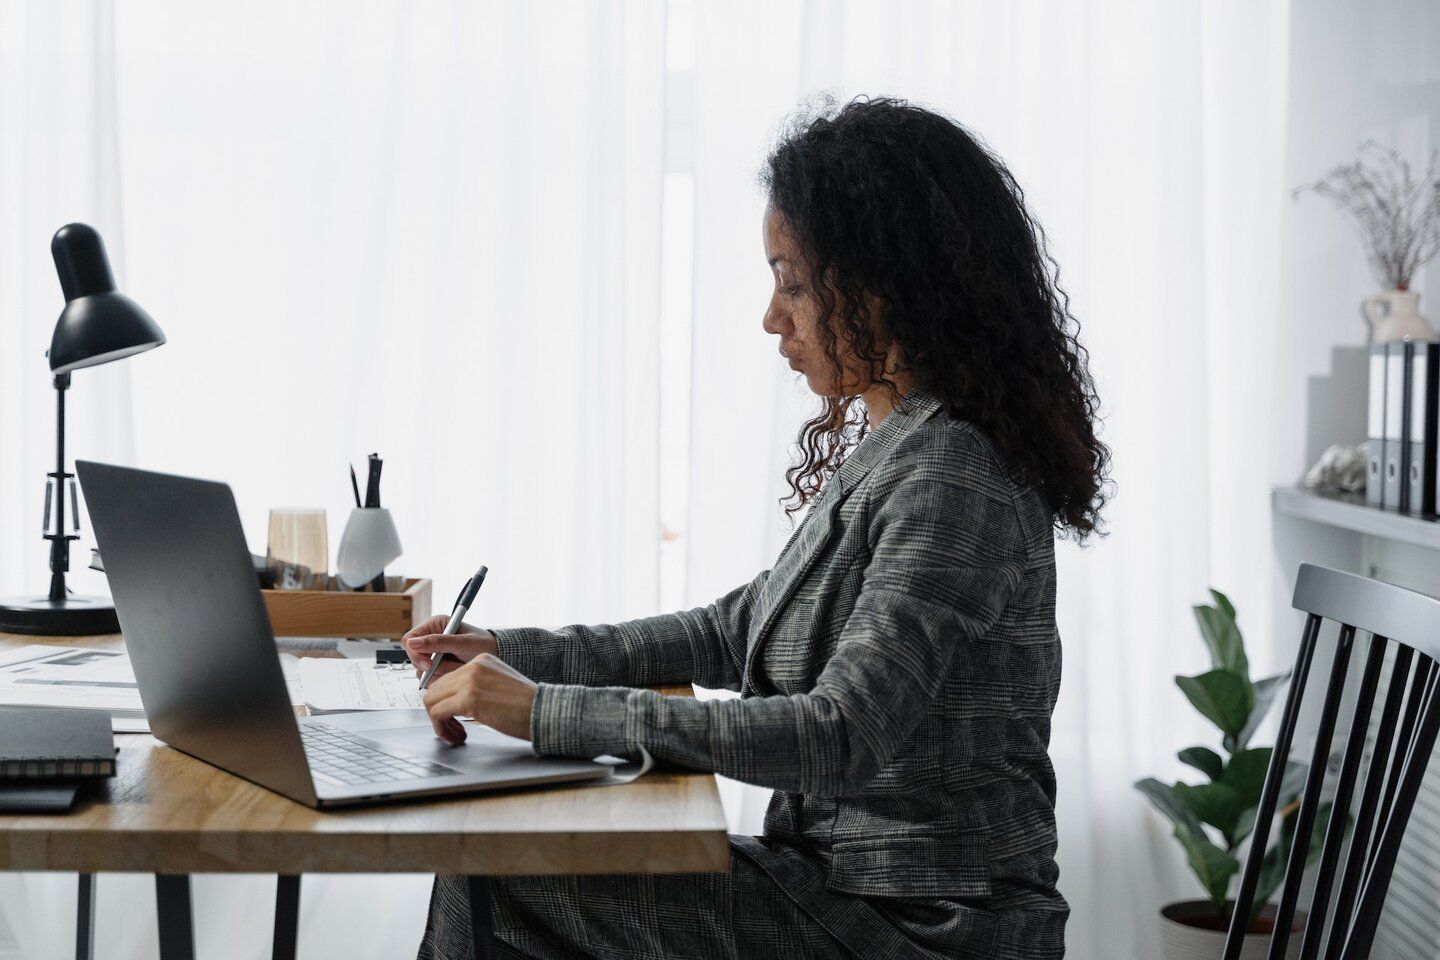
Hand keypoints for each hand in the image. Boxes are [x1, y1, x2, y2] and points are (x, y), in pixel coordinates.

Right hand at [402, 616, 497, 681]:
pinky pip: (430, 679)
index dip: (415, 653)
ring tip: (458, 667)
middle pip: (413, 657)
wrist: (496, 657)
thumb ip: (439, 642)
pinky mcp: (437, 668)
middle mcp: (431, 639)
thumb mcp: (463, 642)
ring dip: (439, 673)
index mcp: (435, 625)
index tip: (429, 664)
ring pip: (421, 671)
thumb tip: (413, 642)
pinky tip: (455, 673)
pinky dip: (442, 679)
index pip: (409, 639)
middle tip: (448, 668)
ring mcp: (433, 655)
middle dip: (429, 666)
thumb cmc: (484, 645)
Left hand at [422, 653, 536, 744]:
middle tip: (451, 730)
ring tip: (453, 735)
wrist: (544, 710)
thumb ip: (478, 686)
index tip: (453, 718)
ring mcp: (470, 681)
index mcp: (482, 661)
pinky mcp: (468, 699)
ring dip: (439, 722)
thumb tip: (456, 702)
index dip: (446, 701)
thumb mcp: (500, 685)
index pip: (447, 679)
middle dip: (439, 712)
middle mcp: (473, 666)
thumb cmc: (528, 705)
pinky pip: (437, 713)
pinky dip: (441, 729)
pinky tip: (456, 736)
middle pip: (435, 688)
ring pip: (431, 700)